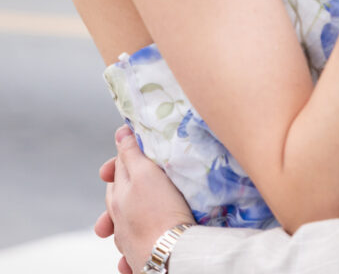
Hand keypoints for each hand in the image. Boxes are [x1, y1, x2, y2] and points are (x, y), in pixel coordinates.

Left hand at [95, 125, 193, 273]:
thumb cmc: (160, 212)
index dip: (124, 155)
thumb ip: (131, 153)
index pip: (117, 169)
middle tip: (141, 174)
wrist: (171, 256)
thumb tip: (120, 132)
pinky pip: (135, 247)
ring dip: (129, 215)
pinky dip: (138, 240)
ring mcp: (128, 241)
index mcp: (116, 198)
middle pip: (118, 196)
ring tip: (145, 207)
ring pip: (125, 222)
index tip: (133, 147)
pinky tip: (146, 236)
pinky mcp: (141, 258)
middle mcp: (118, 221)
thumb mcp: (146, 173)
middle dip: (124, 183)